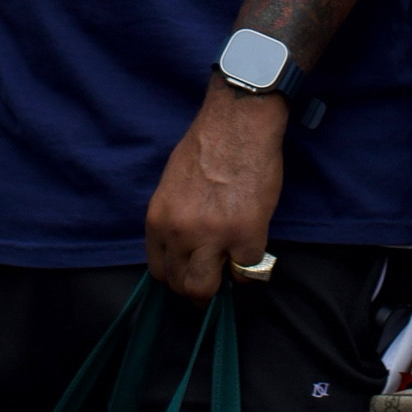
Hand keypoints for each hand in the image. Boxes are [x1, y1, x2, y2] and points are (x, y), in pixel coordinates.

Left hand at [145, 78, 287, 301]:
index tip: (192, 267)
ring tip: (231, 263)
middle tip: (214, 270)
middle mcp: (180, 234)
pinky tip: (252, 239)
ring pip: (206, 290)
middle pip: (182, 286)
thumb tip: (181, 248)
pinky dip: (250, 261)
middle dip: (198, 283)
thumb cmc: (207, 145)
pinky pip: (246, 271)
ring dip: (220, 281)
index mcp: (159, 221)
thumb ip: (173, 220)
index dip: (178, 272)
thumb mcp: (172, 185)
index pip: (160, 271)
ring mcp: (213, 239)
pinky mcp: (246, 237)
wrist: (239, 121)